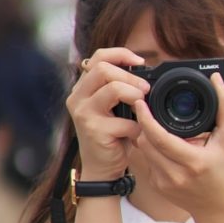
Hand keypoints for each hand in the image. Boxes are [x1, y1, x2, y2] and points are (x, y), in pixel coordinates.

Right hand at [67, 46, 148, 179]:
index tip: (141, 61)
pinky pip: (124, 120)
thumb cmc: (112, 136)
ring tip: (142, 106)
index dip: (121, 54)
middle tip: (146, 89)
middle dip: (131, 76)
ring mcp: (83, 113)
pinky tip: (137, 134)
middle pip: (104, 69)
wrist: (101, 168)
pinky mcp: (93, 130)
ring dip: (135, 95)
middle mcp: (77, 97)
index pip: (98, 57)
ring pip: (113, 88)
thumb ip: (120, 87)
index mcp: (82, 87)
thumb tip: (145, 70)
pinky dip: (137, 127)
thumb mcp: (114, 106)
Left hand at [129, 60, 223, 220]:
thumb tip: (216, 79)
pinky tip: (159, 142)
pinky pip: (146, 161)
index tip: (141, 102)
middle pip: (145, 143)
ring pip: (142, 151)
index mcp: (193, 162)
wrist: (218, 206)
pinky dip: (150, 148)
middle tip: (145, 107)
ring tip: (152, 122)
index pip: (160, 138)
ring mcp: (163, 183)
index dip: (146, 119)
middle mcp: (175, 175)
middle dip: (143, 123)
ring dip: (145, 135)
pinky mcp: (157, 187)